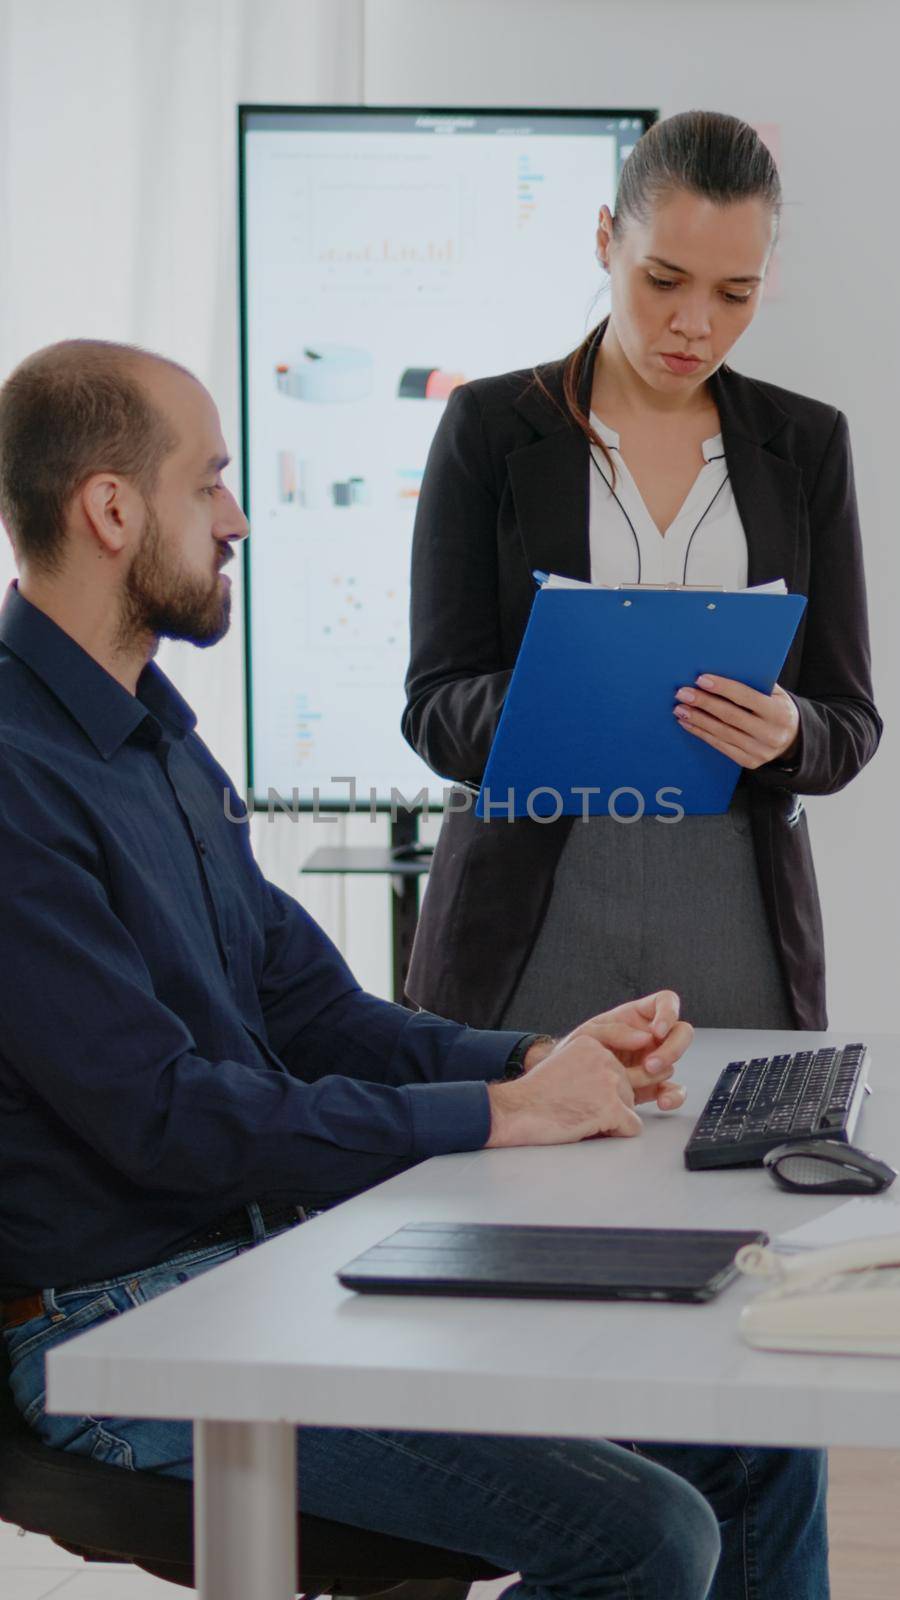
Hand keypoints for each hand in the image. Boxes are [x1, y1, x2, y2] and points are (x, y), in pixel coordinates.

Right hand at [487, 1033, 642, 1146]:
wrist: (517, 1111)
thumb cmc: (536, 1094)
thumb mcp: (565, 1061)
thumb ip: (593, 1062)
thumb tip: (620, 1079)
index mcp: (592, 1043)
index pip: (616, 1071)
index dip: (598, 1090)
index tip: (574, 1093)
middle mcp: (604, 1057)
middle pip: (627, 1090)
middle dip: (608, 1106)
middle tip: (576, 1108)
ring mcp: (610, 1082)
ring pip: (631, 1108)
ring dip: (610, 1120)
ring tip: (579, 1117)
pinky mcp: (612, 1108)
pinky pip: (632, 1127)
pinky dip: (615, 1134)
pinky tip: (589, 1128)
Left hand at [560, 990, 691, 1111]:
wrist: (567, 1082)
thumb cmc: (577, 1051)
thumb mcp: (588, 1034)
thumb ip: (614, 1030)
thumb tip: (644, 1037)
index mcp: (637, 1016)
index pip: (665, 1002)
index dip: (669, 1013)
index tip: (658, 1030)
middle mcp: (650, 1037)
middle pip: (681, 1033)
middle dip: (671, 1049)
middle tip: (650, 1064)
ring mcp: (654, 1060)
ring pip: (675, 1062)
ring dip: (658, 1073)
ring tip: (634, 1081)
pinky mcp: (654, 1085)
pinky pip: (674, 1090)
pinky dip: (673, 1097)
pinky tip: (662, 1101)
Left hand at [673, 675, 799, 768]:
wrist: (793, 739)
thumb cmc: (777, 709)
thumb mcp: (776, 694)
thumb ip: (755, 683)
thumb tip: (721, 668)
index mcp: (778, 713)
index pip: (746, 697)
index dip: (722, 687)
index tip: (700, 679)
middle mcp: (770, 734)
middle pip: (730, 716)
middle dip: (703, 703)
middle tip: (682, 693)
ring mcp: (759, 751)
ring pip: (722, 733)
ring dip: (697, 719)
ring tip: (680, 708)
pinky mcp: (749, 762)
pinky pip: (720, 746)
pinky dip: (701, 733)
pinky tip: (688, 723)